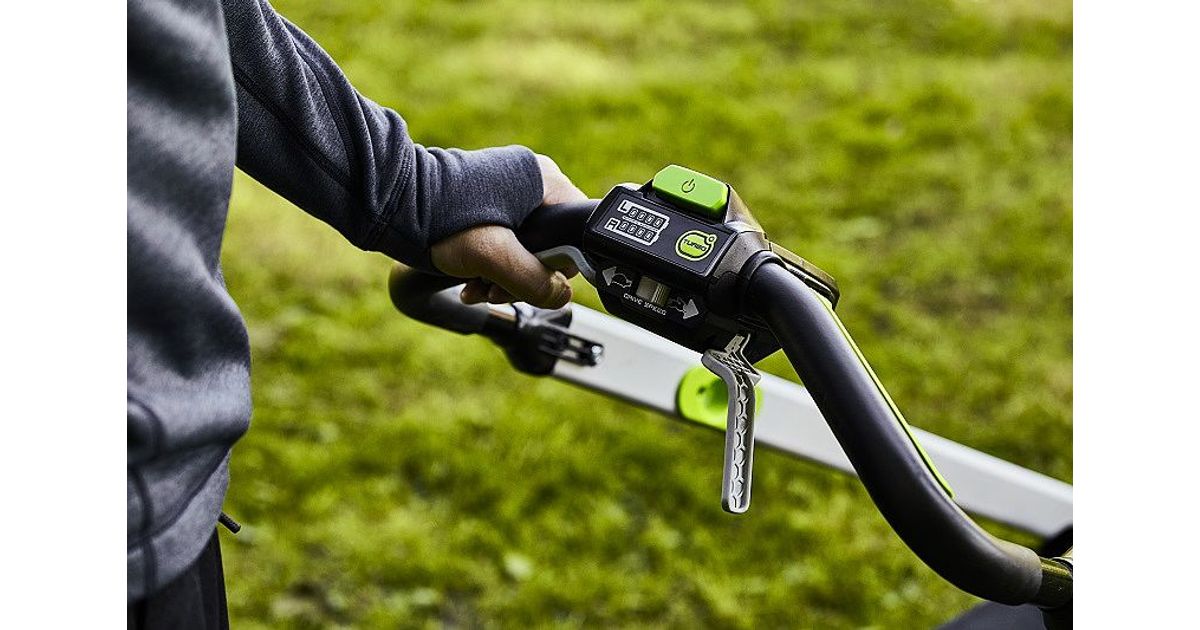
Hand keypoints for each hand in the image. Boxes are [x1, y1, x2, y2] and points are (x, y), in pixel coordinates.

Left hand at [430, 154, 586, 307]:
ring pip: (524, 245)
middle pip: (549, 243)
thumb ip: (535, 280)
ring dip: (503, 275)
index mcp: (544, 181)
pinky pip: (504, 236)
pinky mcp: (487, 196)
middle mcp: (531, 178)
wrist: (391, 204)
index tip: (526, 285)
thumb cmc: (439, 219)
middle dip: (522, 276)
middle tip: (495, 291)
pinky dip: (490, 261)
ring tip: (476, 288)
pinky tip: (469, 278)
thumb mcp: (494, 258)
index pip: (576, 235)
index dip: (556, 269)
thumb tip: (561, 296)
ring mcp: (508, 185)